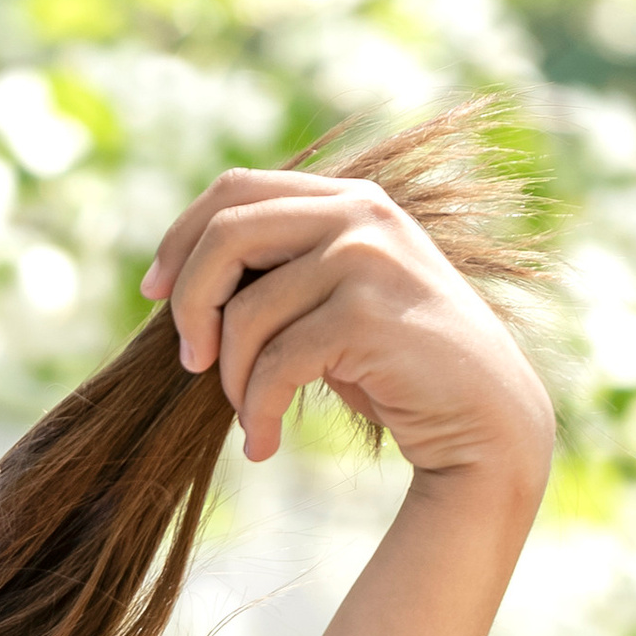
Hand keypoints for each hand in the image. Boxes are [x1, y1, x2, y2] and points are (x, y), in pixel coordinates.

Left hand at [139, 166, 552, 491]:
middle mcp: (359, 213)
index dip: (179, 240)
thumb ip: (280, 270)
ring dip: (232, 379)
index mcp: (346, 200)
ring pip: (244, 313)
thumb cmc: (393, 367)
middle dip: (190, 305)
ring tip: (250, 416)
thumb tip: (178, 275)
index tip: (153, 295)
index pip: (233, 190)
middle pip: (225, 234)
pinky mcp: (367, 315)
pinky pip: (273, 365)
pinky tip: (263, 444)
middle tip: (192, 363)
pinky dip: (256, 413)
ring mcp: (367, 259)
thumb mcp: (331, 301)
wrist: (482, 417)